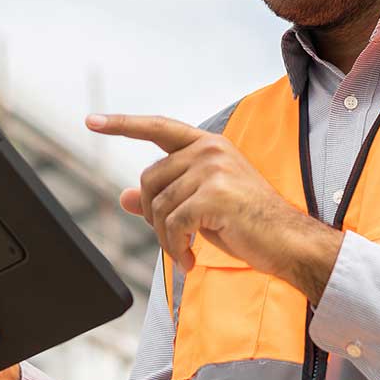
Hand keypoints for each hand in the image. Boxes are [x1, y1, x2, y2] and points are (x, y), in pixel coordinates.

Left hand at [87, 113, 343, 302]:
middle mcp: (210, 150)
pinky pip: (173, 223)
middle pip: (149, 180)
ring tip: (184, 252)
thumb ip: (165, 197)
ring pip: (159, 206)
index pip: (158, 127)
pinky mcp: (214, 194)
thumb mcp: (200, 206)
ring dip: (166, 238)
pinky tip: (189, 259)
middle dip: (152, 215)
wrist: (288, 242)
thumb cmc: (247, 224)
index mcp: (208, 145)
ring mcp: (213, 169)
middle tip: (172, 238)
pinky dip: (175, 247)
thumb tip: (123, 198)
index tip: (92, 120)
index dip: (123, 124)